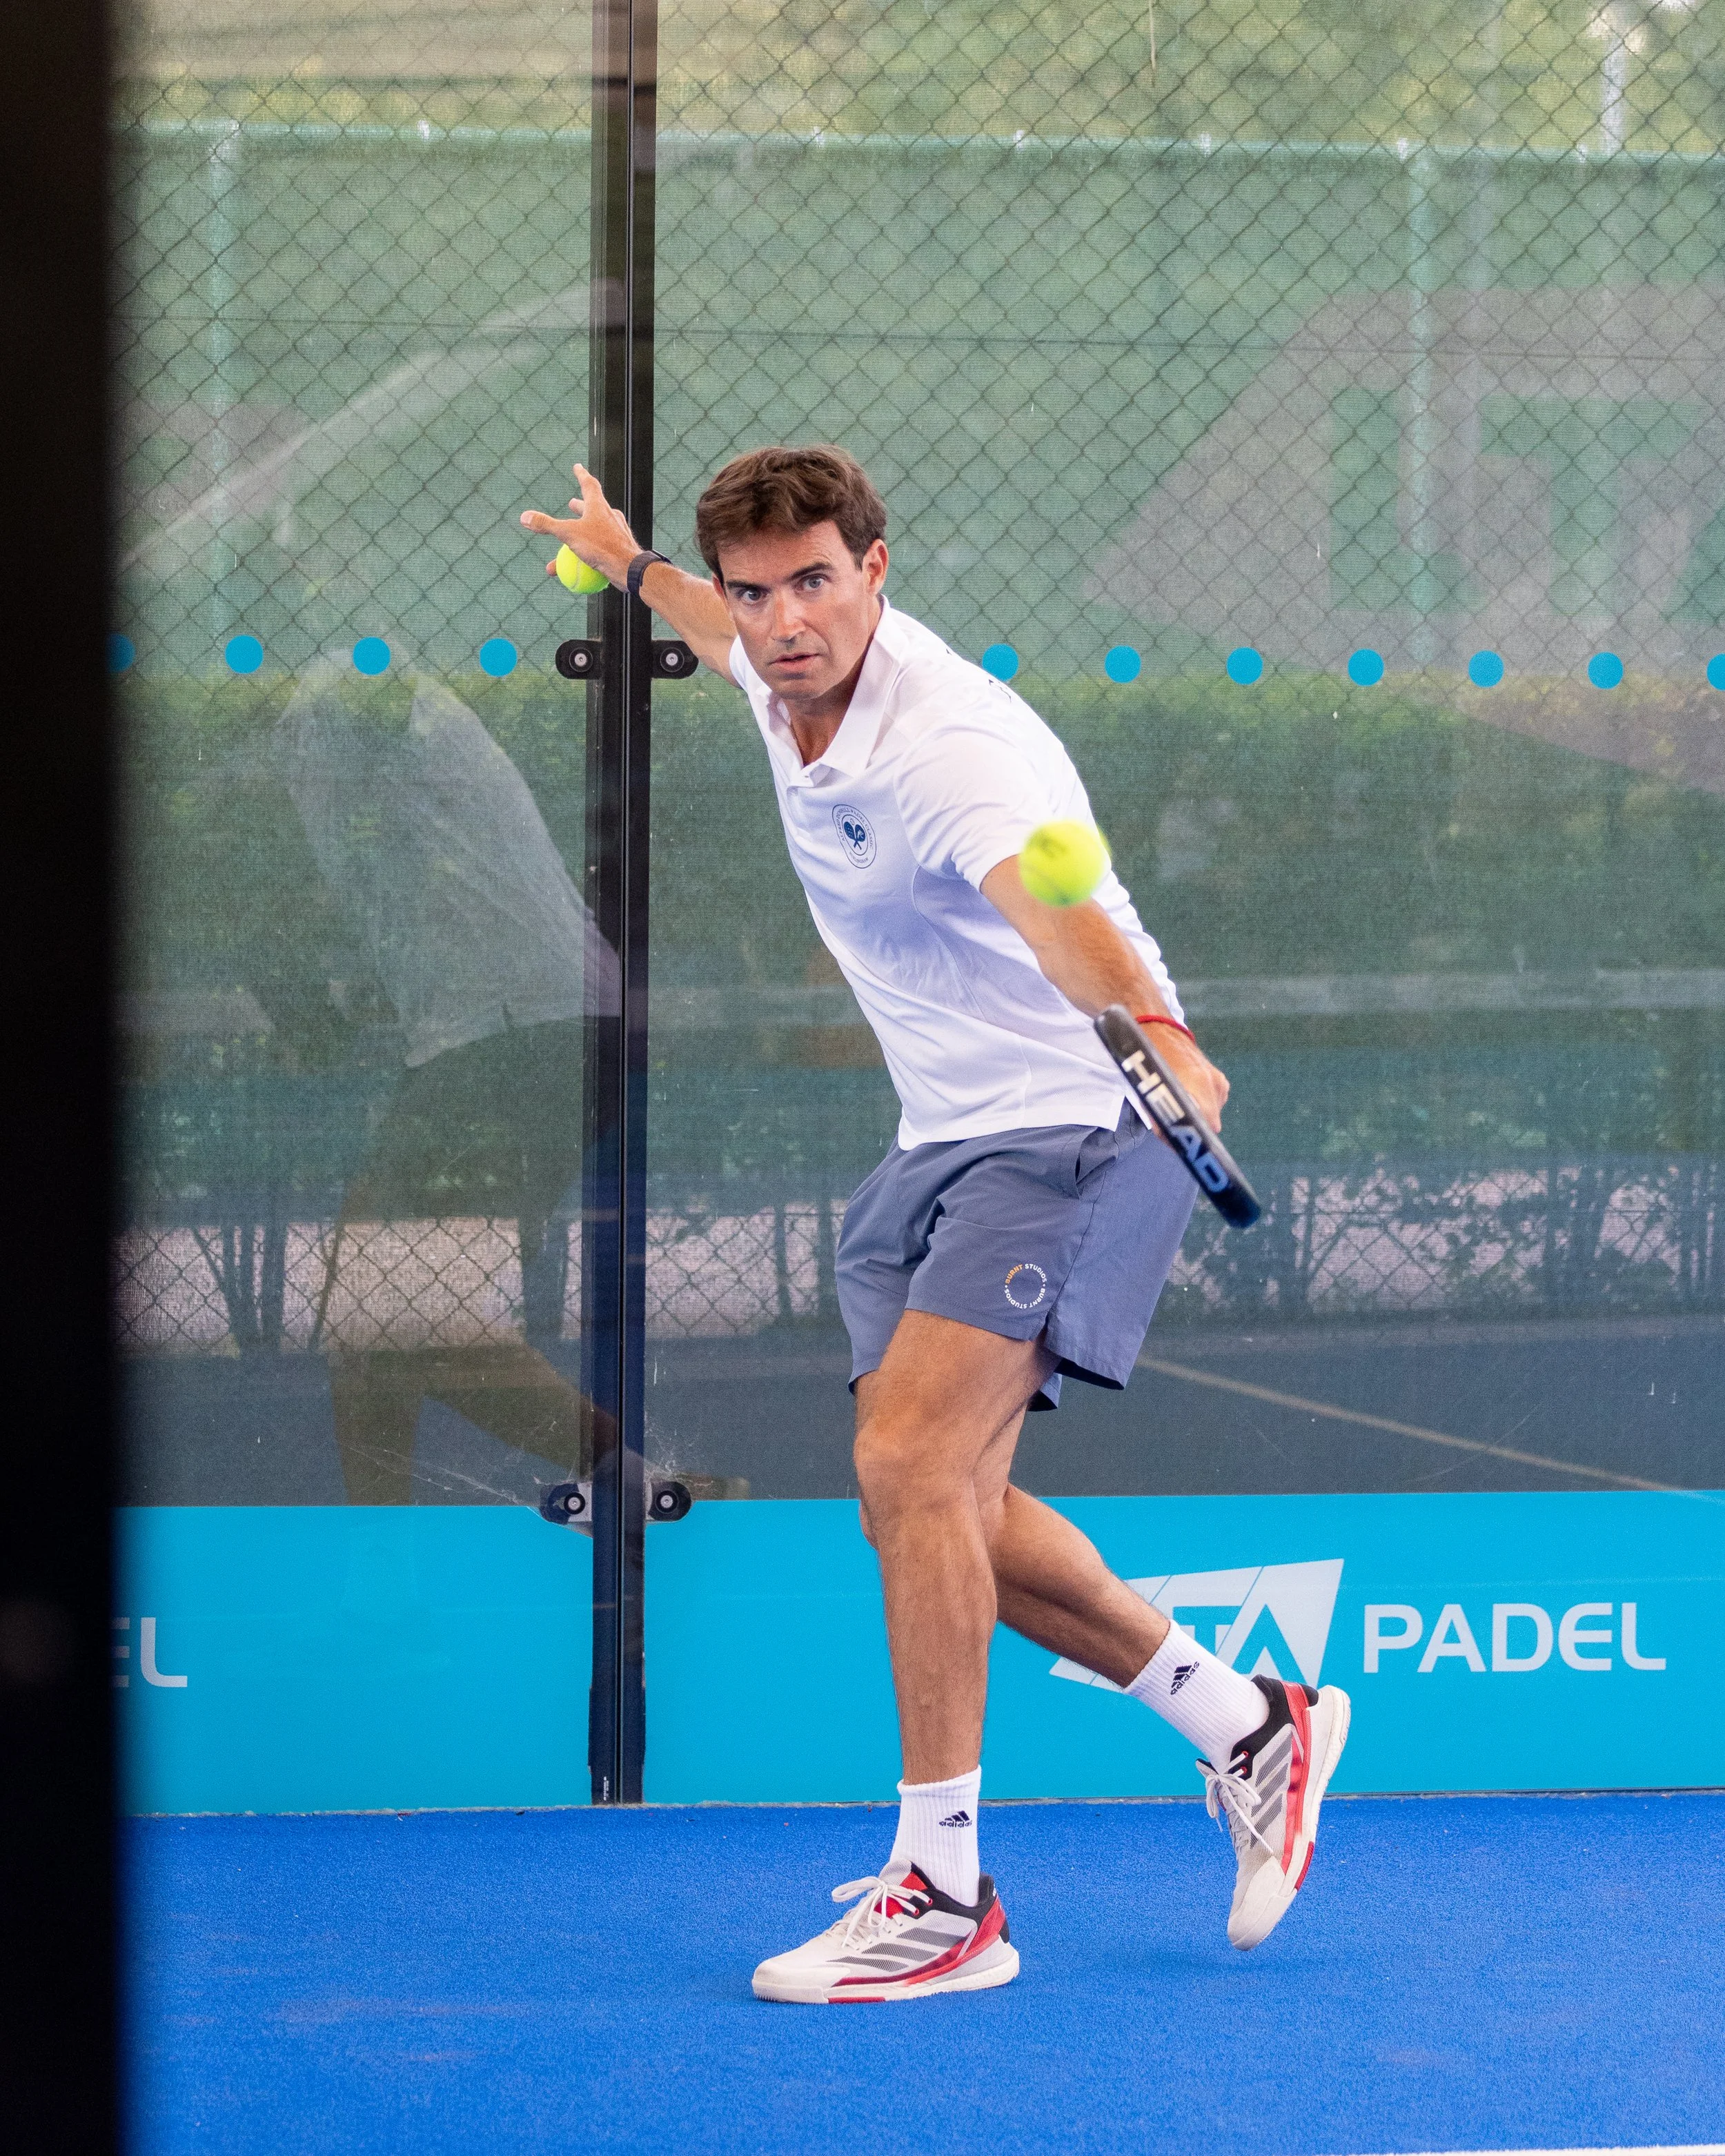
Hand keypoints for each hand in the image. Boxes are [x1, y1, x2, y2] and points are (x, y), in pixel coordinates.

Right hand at [518, 463, 638, 585]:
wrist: (628, 568)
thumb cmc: (600, 547)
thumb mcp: (569, 534)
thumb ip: (547, 525)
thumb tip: (524, 517)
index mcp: (598, 506)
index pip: (589, 484)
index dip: (581, 475)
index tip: (577, 467)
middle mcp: (610, 516)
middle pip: (593, 507)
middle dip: (581, 505)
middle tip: (572, 504)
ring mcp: (617, 532)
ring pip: (596, 529)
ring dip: (582, 531)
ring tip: (571, 537)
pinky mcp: (619, 548)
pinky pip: (601, 547)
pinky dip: (589, 552)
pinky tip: (582, 564)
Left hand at [1152, 1027, 1228, 1132]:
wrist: (1163, 1032)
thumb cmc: (1150, 1062)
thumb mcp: (1148, 1089)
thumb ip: (1161, 1114)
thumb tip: (1171, 1138)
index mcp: (1197, 1083)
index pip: (1207, 1123)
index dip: (1195, 1136)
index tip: (1183, 1141)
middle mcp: (1214, 1083)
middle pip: (1211, 1123)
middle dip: (1194, 1128)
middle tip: (1175, 1126)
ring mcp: (1220, 1081)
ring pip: (1213, 1114)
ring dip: (1198, 1116)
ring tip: (1180, 1105)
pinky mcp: (1222, 1080)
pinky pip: (1215, 1103)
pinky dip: (1203, 1105)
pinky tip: (1190, 1095)